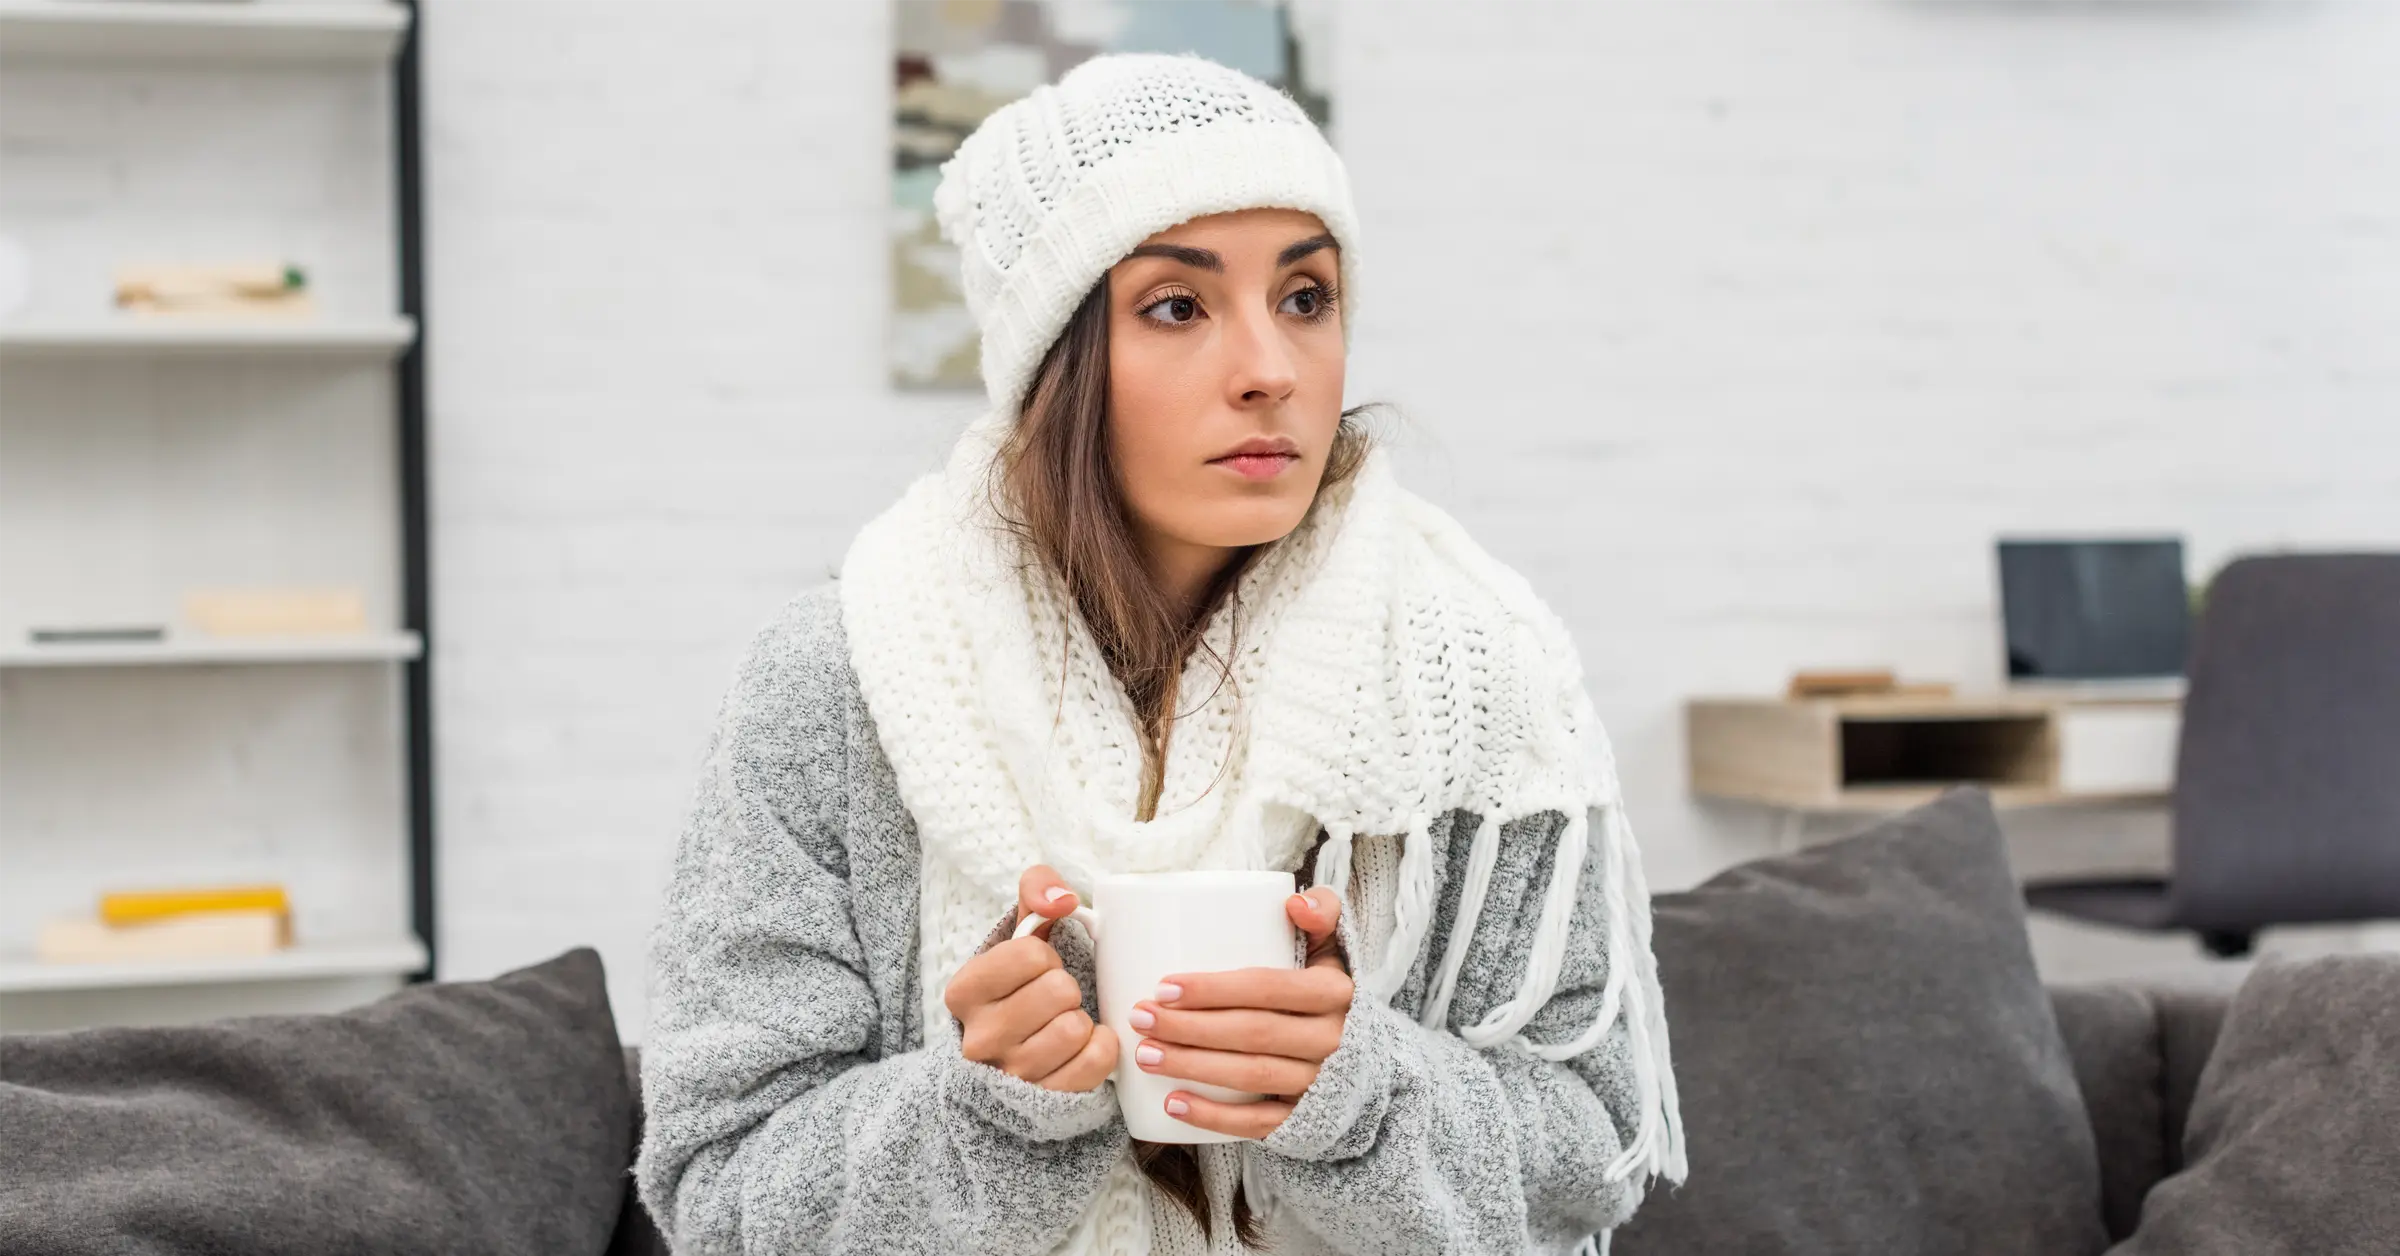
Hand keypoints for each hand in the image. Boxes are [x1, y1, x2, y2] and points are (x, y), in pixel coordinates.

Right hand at [943, 865, 1118, 1091]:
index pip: (1030, 955)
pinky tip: (1080, 1046)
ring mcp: (1011, 1077)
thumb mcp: (1018, 934)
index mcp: (963, 992)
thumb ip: (1035, 889)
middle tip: (1051, 1001)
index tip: (1035, 971)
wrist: (1005, 1062)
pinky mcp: (1045, 1102)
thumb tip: (1063, 899)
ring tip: (1060, 1024)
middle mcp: (979, 1039)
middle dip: (1066, 989)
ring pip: (1075, 1028)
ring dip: (1080, 1020)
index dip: (1045, 957)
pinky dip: (1100, 1047)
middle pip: (1059, 991)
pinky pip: (1096, 1060)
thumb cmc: (1017, 989)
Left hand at [1132, 886, 1352, 1138]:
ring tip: (1145, 1055)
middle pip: (1252, 1034)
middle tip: (1141, 1018)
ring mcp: (1320, 1084)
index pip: (1268, 989)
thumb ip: (1322, 912)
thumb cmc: (1327, 992)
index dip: (1214, 989)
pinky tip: (1172, 1104)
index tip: (1163, 987)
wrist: (1365, 1059)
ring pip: (1251, 1077)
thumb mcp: (1334, 949)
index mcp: (1334, 992)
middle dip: (1190, 1027)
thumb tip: (1293, 901)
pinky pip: (1259, 1124)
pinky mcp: (1307, 1121)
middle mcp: (1332, 1040)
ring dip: (1193, 1067)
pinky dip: (1214, 1117)